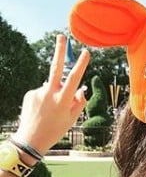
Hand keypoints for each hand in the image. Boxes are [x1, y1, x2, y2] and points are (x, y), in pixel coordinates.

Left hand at [14, 35, 89, 155]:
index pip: (74, 78)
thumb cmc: (55, 129)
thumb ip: (79, 101)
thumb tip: (80, 88)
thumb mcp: (73, 118)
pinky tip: (42, 110)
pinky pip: (42, 91)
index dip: (81, 64)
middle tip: (61, 36)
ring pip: (51, 86)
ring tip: (49, 112)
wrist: (30, 140)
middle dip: (59, 51)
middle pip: (56, 68)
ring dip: (54, 93)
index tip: (86, 52)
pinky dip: (44, 98)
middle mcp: (50, 94)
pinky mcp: (29, 94)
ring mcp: (38, 93)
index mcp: (63, 100)